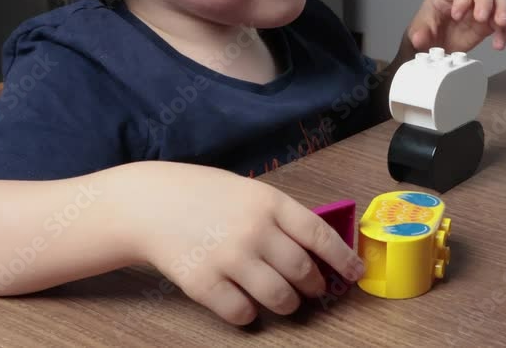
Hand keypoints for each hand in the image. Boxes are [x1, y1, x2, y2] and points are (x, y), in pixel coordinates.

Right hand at [122, 162, 362, 324]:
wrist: (149, 202)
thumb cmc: (204, 195)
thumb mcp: (249, 191)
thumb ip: (280, 216)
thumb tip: (317, 248)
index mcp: (270, 202)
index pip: (319, 235)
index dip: (343, 258)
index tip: (356, 273)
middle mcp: (254, 230)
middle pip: (303, 270)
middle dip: (315, 286)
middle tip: (315, 290)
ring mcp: (229, 257)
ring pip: (279, 296)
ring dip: (289, 304)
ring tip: (287, 301)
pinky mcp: (203, 283)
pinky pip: (241, 312)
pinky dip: (250, 315)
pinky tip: (248, 305)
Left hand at [405, 0, 505, 53]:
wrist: (435, 46)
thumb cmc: (428, 29)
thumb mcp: (419, 29)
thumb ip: (419, 32)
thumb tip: (419, 38)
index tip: (457, 15)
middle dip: (484, 1)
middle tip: (480, 18)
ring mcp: (481, 7)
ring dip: (502, 10)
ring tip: (500, 25)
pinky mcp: (490, 22)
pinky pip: (503, 23)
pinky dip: (504, 32)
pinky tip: (498, 44)